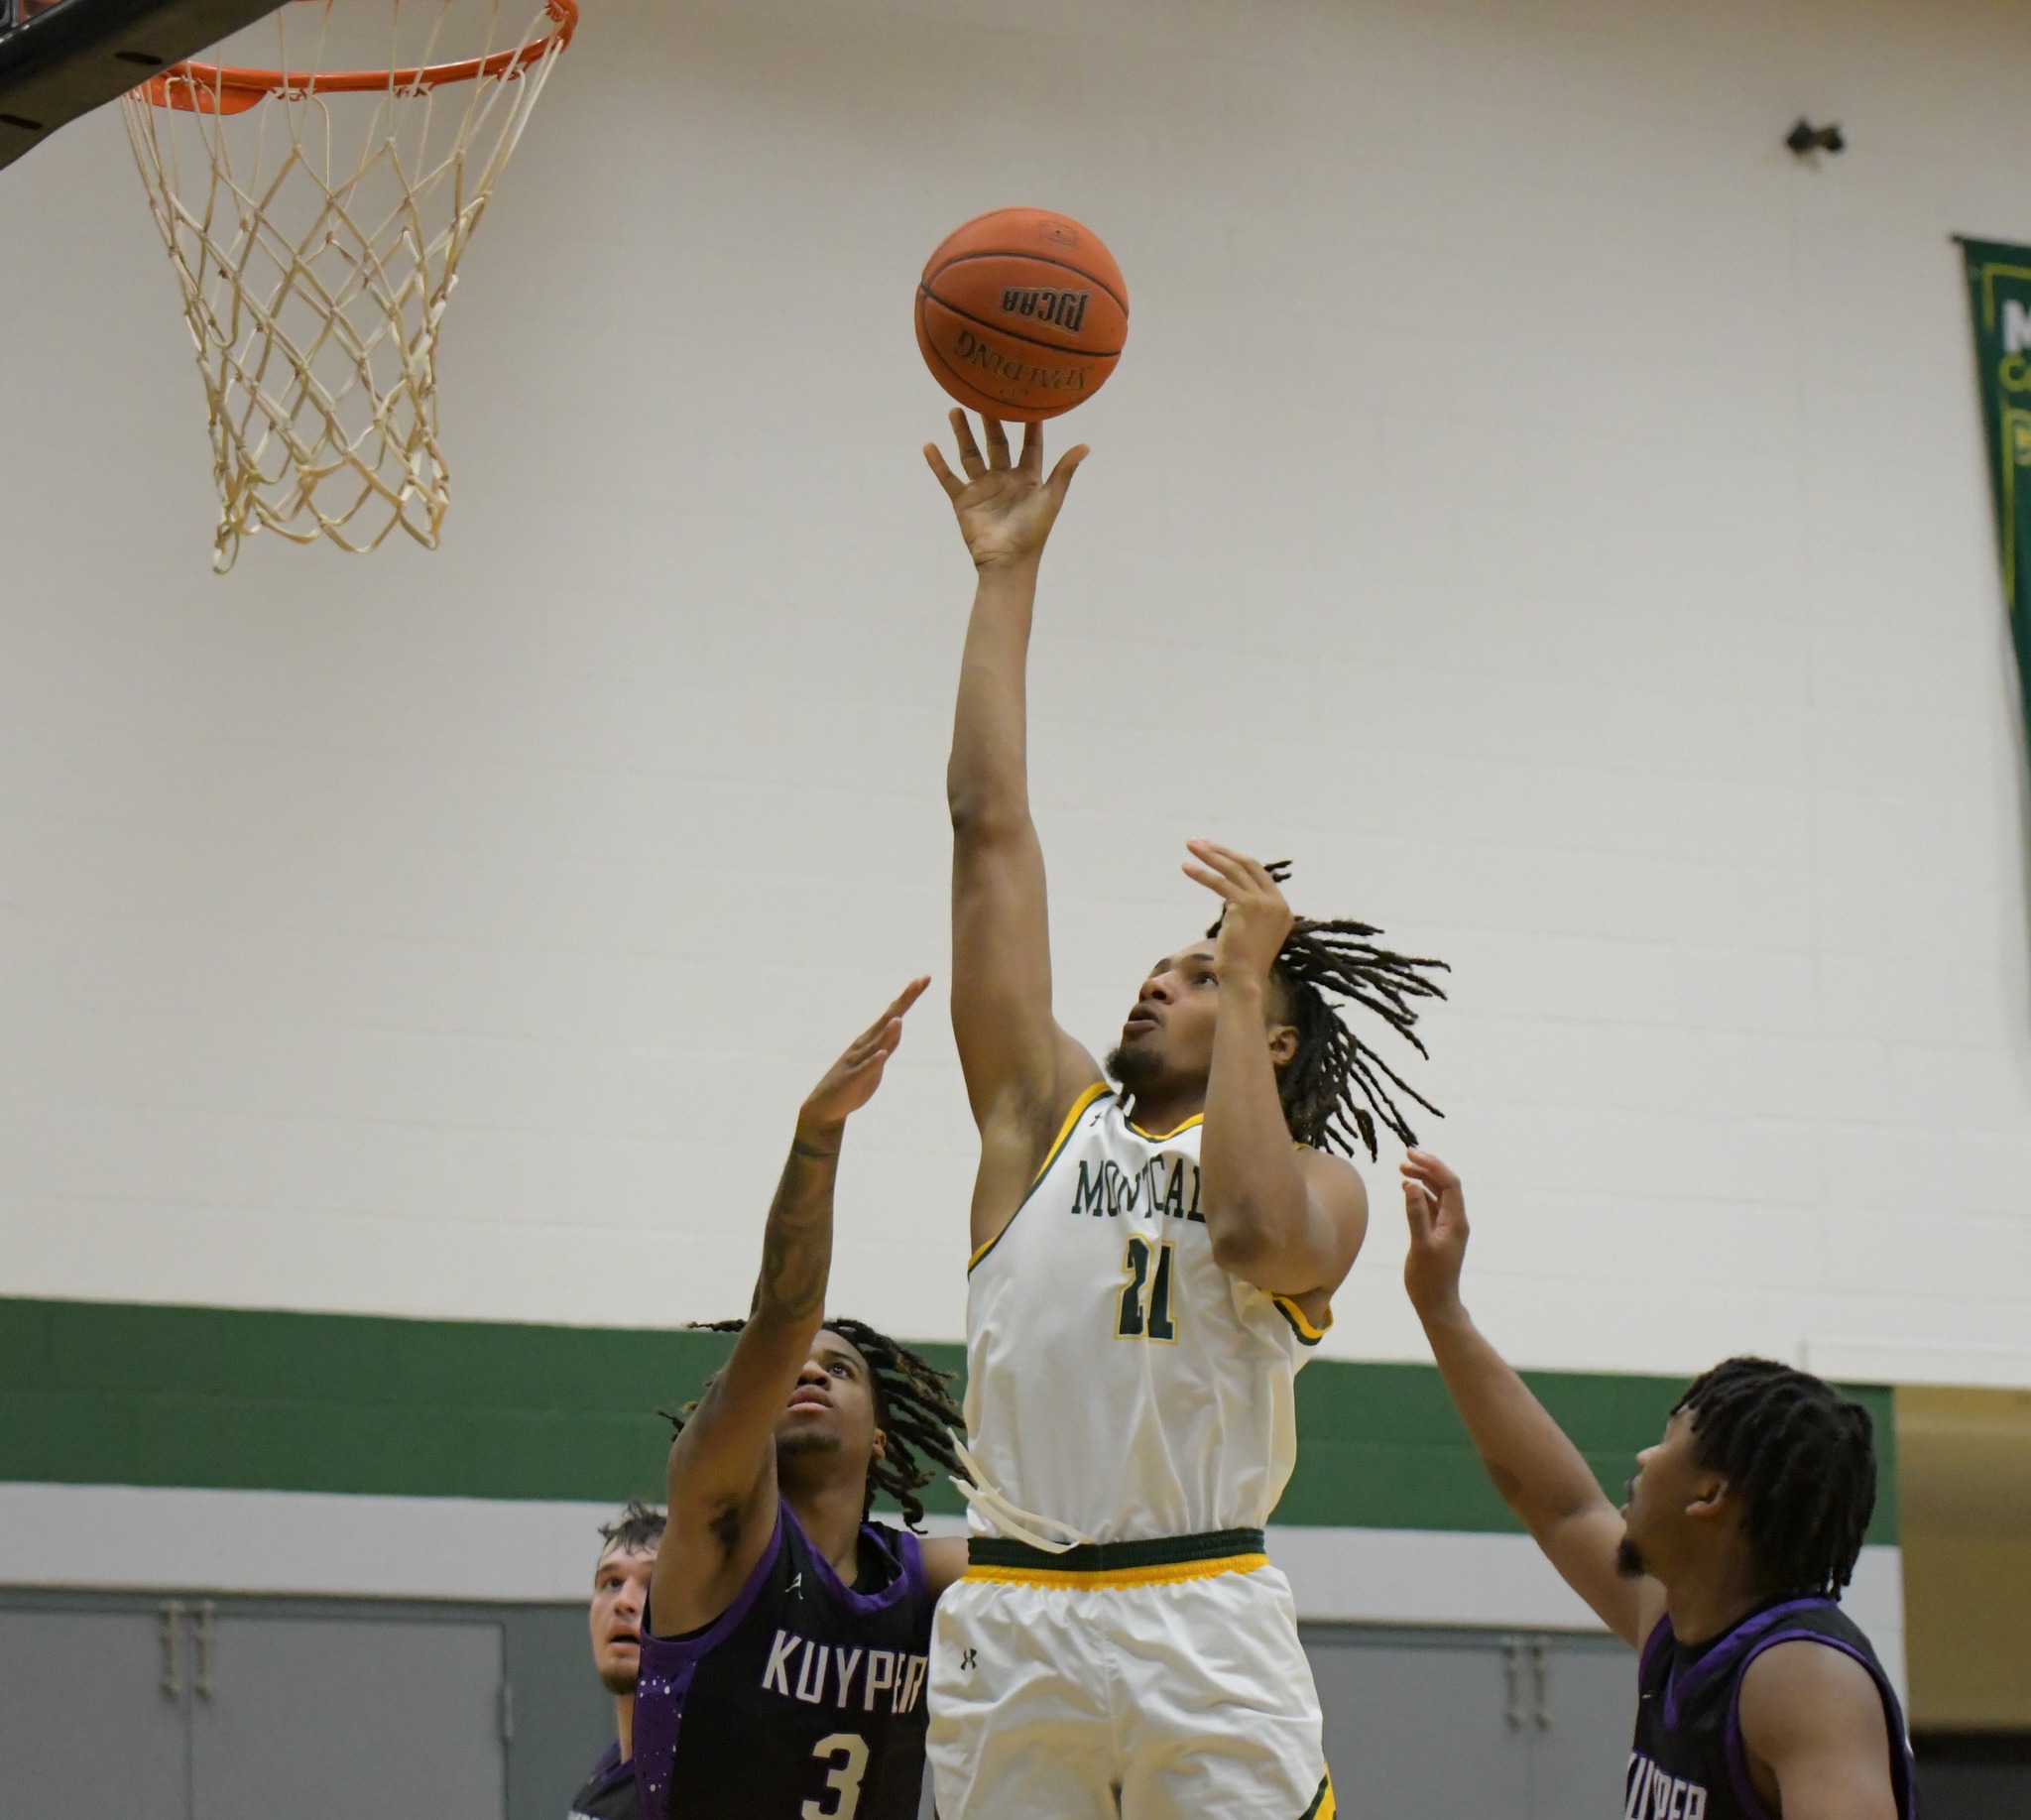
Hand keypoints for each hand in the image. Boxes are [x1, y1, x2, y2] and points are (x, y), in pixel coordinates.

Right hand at [798, 977, 929, 1140]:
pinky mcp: (852, 1080)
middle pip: (888, 1020)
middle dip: (903, 1002)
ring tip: (899, 1019)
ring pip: (876, 1044)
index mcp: (872, 1040)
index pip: (894, 1014)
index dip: (909, 997)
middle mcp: (864, 1045)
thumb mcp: (877, 1062)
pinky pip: (864, 1070)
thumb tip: (899, 1024)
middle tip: (918, 981)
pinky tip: (882, 1055)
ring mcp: (857, 1061)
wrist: (825, 1108)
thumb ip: (888, 1044)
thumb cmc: (853, 1084)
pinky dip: (873, 1062)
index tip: (924, 978)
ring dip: (888, 1032)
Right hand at [924, 411, 1087, 571]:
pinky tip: (929, 445)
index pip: (1029, 445)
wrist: (1008, 561)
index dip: (1029, 424)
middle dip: (990, 422)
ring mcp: (982, 489)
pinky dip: (938, 464)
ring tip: (956, 409)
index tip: (1027, 399)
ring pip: (970, 454)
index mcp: (1028, 478)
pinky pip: (948, 478)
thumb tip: (1086, 445)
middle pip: (996, 443)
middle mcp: (1004, 479)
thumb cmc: (1034, 532)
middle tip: (985, 395)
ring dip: (962, 434)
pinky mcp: (963, 501)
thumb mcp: (1051, 498)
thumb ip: (1064, 471)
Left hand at [1182, 840, 1292, 985]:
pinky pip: (1220, 884)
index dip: (1236, 860)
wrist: (1243, 980)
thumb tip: (1230, 899)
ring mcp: (1263, 903)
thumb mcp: (1251, 933)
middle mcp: (1277, 903)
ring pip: (1233, 870)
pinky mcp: (1246, 905)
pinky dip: (1202, 874)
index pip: (1259, 874)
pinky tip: (1187, 868)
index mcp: (1282, 909)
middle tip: (1199, 841)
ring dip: (1210, 855)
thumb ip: (1247, 912)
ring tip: (1191, 845)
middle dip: (1222, 851)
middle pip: (1248, 865)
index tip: (1216, 851)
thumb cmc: (1242, 963)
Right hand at [1401, 1149, 1469, 1318]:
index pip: (1450, 1183)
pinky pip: (1430, 1206)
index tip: (1412, 1155)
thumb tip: (1410, 1184)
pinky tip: (1405, 1189)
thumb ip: (1416, 1214)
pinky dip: (1419, 1194)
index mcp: (1457, 1221)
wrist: (1436, 1304)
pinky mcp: (1436, 1234)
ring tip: (1401, 1170)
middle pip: (1445, 1185)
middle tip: (1404, 1158)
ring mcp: (1446, 1227)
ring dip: (1422, 1180)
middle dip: (1427, 1168)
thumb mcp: (1421, 1245)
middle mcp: (1455, 1220)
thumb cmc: (1429, 1278)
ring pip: (1437, 1194)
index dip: (1433, 1165)